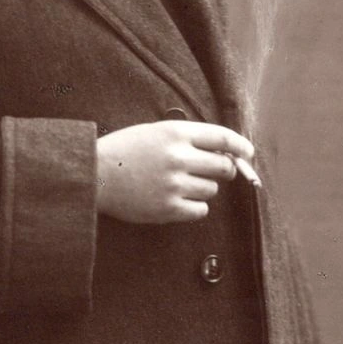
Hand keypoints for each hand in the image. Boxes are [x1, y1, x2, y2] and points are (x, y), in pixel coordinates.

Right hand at [96, 121, 254, 223]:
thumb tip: (225, 151)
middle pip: (223, 166)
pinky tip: (178, 200)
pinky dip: (195, 207)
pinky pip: (200, 210)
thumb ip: (187, 139)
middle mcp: (178, 157)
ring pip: (211, 190)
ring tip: (180, 185)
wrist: (94, 175)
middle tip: (217, 172)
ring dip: (203, 188)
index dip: (240, 146)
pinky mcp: (168, 208)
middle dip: (226, 170)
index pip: (222, 137)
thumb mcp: (155, 133)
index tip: (248, 153)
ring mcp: (174, 184)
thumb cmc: (125, 151)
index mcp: (175, 133)